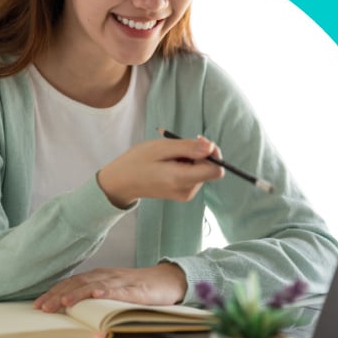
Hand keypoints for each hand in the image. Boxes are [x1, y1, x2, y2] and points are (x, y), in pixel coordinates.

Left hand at [34, 263, 187, 312]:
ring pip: (96, 285)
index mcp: (100, 276)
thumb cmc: (139, 288)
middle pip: (79, 283)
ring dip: (78, 293)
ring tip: (63, 302)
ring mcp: (122, 282)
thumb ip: (95, 295)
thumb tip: (70, 307)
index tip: (38, 304)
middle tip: (42, 307)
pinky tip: (97, 295)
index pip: (72, 282)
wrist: (169, 280)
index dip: (55, 292)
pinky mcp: (137, 290)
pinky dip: (107, 291)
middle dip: (59, 294)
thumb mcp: (113, 290)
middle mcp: (108, 276)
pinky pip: (121, 290)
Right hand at [97, 136, 223, 206]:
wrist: (121, 182)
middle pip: (210, 169)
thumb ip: (188, 148)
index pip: (216, 170)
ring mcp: (186, 194)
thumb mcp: (162, 148)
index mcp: (182, 180)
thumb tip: (212, 147)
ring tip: (169, 156)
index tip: (198, 142)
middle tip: (177, 146)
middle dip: (199, 154)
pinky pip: (195, 175)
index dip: (213, 153)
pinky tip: (170, 163)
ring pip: (203, 170)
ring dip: (191, 158)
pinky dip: (187, 165)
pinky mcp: (183, 193)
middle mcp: (188, 191)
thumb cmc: (138, 161)